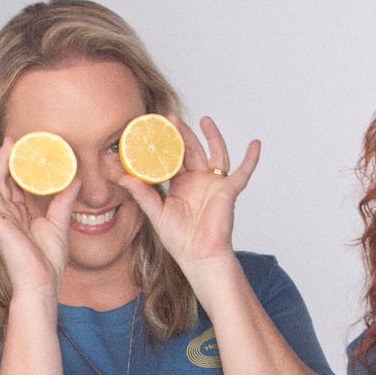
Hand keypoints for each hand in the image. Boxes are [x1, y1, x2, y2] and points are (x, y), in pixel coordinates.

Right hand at [0, 144, 75, 303]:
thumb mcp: (60, 224)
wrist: (42, 284)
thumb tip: (75, 180)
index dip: (16, 166)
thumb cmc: (48, 262)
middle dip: (1, 161)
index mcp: (21, 215)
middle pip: (0, 182)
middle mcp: (9, 216)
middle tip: (7, 140)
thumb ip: (64, 201)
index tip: (20, 147)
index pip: (14, 185)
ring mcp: (2, 222)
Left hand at [124, 116, 259, 278]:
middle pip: (191, 150)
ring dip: (213, 136)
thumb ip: (140, 193)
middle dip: (182, 133)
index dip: (164, 144)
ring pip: (214, 153)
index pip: (172, 158)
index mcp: (180, 184)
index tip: (153, 127)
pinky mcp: (228, 190)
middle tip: (170, 117)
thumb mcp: (155, 213)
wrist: (199, 257)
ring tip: (205, 119)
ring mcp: (214, 183)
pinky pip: (243, 172)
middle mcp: (197, 180)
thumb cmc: (179, 240)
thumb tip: (120, 176)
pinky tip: (256, 144)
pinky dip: (251, 159)